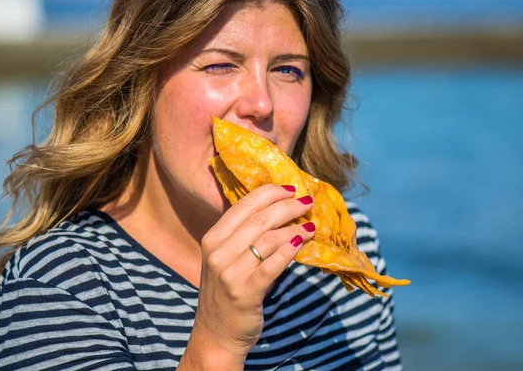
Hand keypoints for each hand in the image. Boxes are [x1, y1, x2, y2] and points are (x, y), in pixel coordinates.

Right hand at [185, 184, 315, 365]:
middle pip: (258, 218)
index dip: (269, 192)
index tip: (290, 188)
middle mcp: (217, 252)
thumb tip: (278, 210)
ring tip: (310, 224)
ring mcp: (229, 272)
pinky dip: (290, 249)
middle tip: (306, 201)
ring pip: (268, 238)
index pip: (242, 205)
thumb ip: (242, 236)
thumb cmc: (225, 292)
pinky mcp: (245, 292)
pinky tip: (304, 241)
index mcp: (211, 238)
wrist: (216, 334)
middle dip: (287, 206)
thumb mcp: (224, 259)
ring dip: (294, 227)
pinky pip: (273, 264)